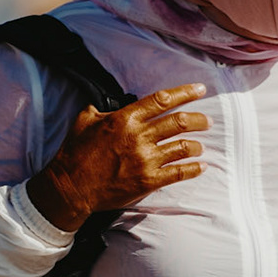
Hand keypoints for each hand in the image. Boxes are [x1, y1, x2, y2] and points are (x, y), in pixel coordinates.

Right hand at [27, 83, 209, 231]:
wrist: (70, 187)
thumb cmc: (76, 153)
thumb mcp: (85, 120)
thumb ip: (105, 109)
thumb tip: (118, 103)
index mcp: (125, 119)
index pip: (162, 100)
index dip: (185, 93)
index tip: (200, 89)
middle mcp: (138, 137)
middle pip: (180, 122)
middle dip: (199, 120)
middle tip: (207, 121)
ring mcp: (146, 160)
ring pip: (184, 147)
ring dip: (197, 145)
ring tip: (200, 146)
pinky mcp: (149, 181)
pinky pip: (180, 173)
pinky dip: (195, 169)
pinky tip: (201, 166)